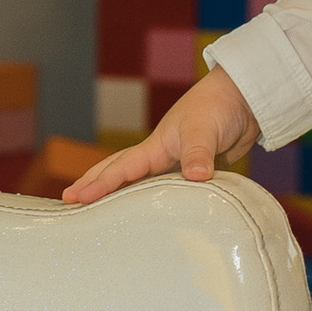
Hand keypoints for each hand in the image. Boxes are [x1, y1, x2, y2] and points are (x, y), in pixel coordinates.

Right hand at [63, 66, 255, 203]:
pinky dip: (151, 199)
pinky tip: (148, 211)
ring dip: (118, 193)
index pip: (122, 168)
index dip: (99, 184)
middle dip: (93, 184)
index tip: (77, 197)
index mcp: (157, 145)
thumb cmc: (219, 106)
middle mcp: (160, 154)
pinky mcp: (190, 171)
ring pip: (138, 181)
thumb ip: (198, 153)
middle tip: (68, 201)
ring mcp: (173, 162)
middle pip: (118, 170)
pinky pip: (164, 189)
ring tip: (98, 208)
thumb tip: (195, 177)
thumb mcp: (205, 129)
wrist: (243, 99)